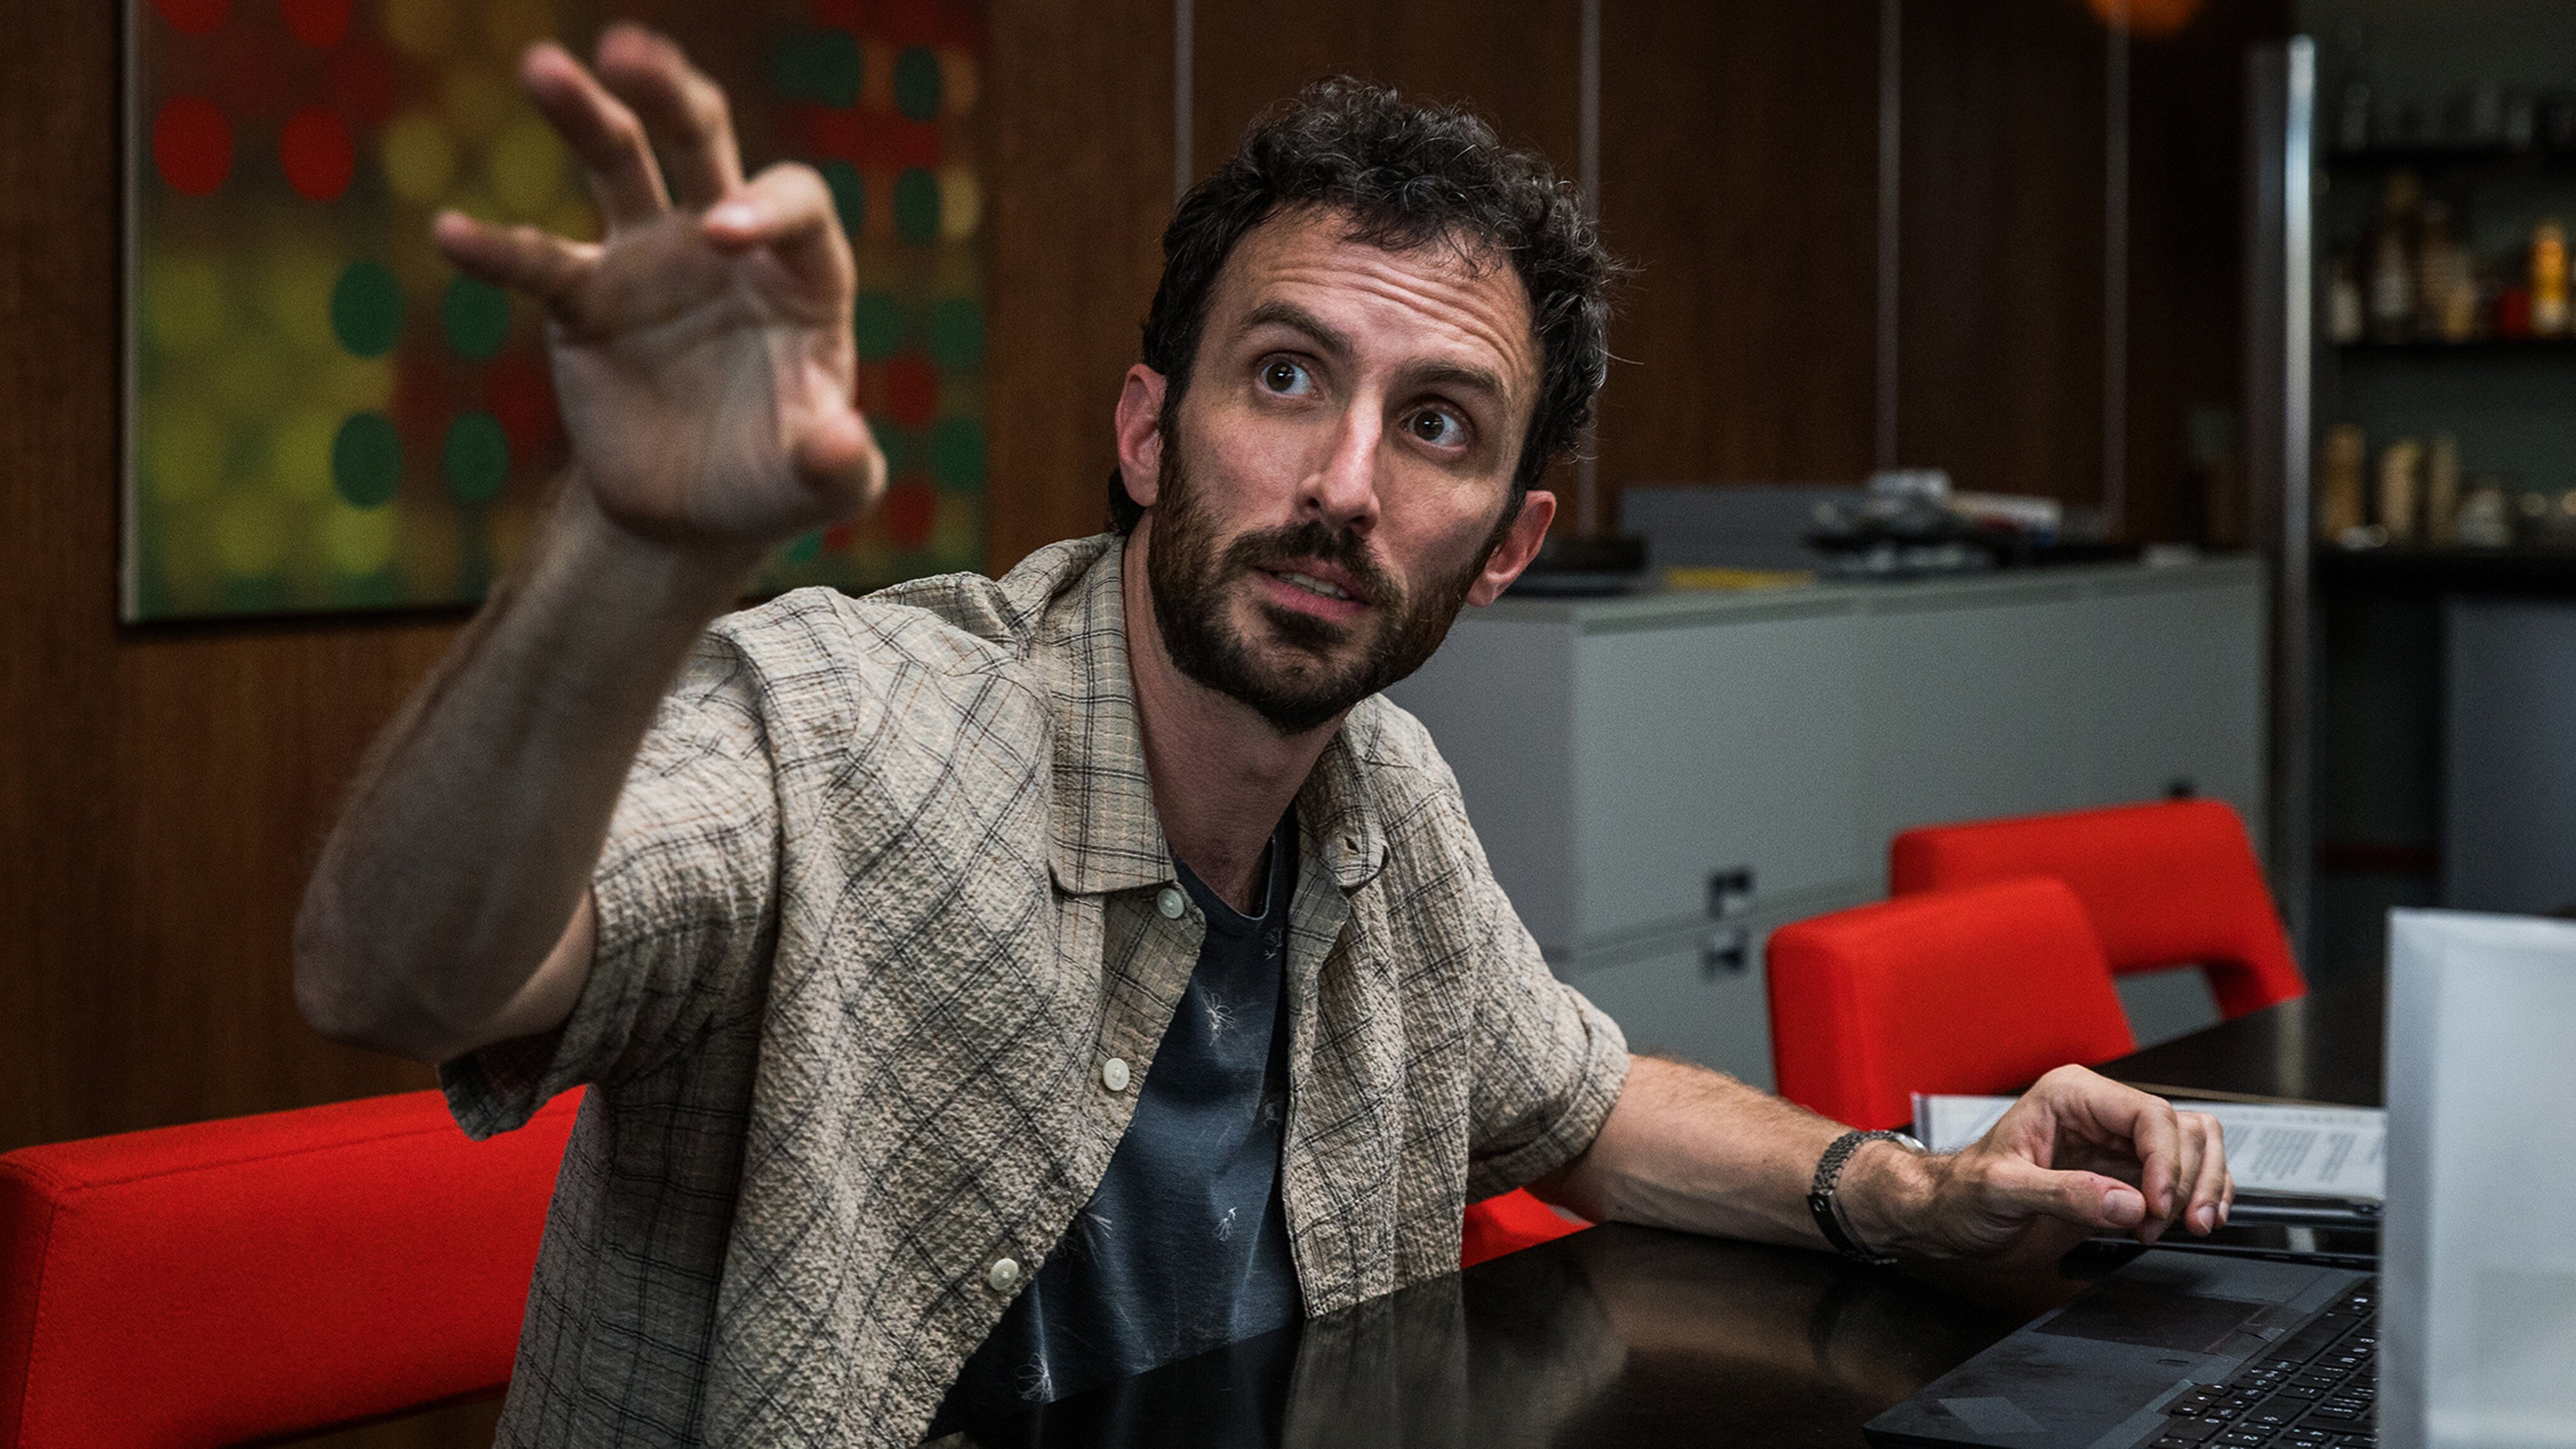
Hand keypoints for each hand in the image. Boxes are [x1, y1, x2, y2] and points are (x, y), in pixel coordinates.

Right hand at [434, 25, 884, 554]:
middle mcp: (726, 244)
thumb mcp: (828, 488)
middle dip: (672, 93)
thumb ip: (842, 465)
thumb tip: (841, 443)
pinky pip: (537, 263)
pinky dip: (496, 249)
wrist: (694, 518)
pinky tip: (451, 234)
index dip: (765, 205)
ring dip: (584, 113)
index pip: (796, 207)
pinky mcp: (585, 299)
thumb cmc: (777, 483)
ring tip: (543, 67)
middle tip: (631, 51)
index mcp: (801, 275)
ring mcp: (651, 260)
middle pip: (702, 142)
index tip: (720, 232)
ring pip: (618, 164)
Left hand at [1861, 1066, 2232, 1267]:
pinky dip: (2198, 1198)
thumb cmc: (1962, 1195)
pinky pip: (2185, 1176)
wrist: (1950, 1220)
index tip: (2158, 1206)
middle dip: (2187, 1180)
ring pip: (2194, 1148)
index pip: (2147, 1115)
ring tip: (2180, 1228)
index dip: (2167, 1161)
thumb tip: (2127, 1203)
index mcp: (2070, 1096)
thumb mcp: (2001, 1191)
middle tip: (2169, 1225)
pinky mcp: (2126, 1177)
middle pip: (2182, 1131)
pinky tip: (2185, 1224)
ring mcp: (2117, 1144)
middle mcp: (2100, 1113)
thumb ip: (2063, 1194)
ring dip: (2201, 1188)